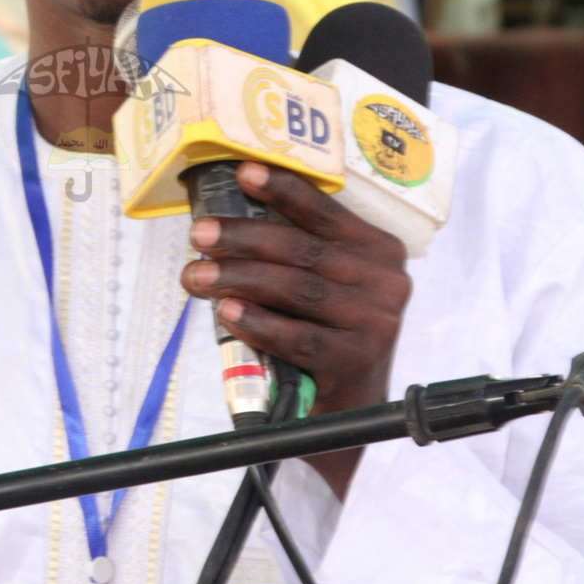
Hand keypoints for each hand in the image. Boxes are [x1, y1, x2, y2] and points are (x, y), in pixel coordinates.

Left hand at [181, 161, 409, 498]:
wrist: (351, 411)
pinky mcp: (356, 362)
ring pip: (296, 289)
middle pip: (303, 250)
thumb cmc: (326, 333)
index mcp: (379, 250)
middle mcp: (386, 282)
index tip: (242, 172)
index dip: (283, 189)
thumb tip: (227, 220)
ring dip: (238, 278)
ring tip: (196, 275)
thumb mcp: (324, 285)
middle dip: (243, 237)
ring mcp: (375, 324)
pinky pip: (297, 336)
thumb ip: (296, 253)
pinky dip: (258, 322)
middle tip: (199, 233)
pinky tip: (227, 312)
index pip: (326, 213)